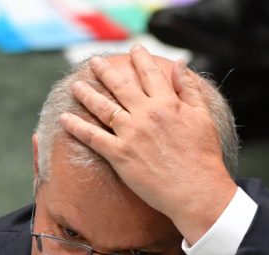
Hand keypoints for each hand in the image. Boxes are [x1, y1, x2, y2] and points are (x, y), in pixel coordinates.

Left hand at [59, 44, 237, 243]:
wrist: (197, 190)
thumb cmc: (204, 157)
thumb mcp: (203, 117)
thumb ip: (190, 89)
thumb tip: (180, 65)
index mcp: (167, 103)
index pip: (150, 74)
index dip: (141, 59)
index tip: (135, 50)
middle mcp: (146, 114)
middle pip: (120, 85)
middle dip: (106, 71)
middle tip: (95, 62)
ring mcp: (131, 134)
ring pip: (102, 107)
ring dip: (87, 94)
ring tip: (77, 86)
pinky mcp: (120, 155)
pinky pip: (93, 137)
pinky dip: (77, 127)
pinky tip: (65, 119)